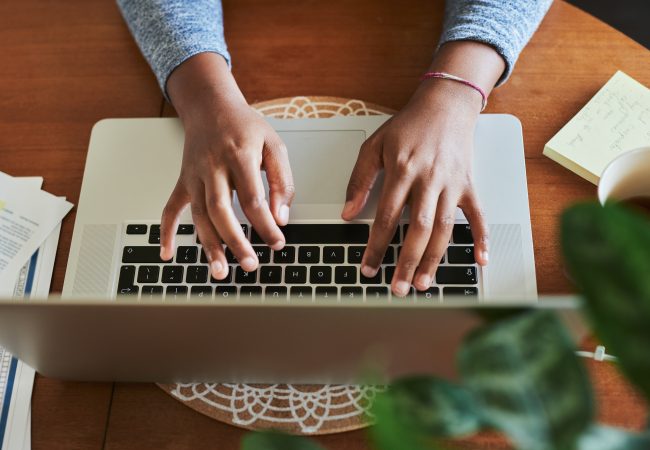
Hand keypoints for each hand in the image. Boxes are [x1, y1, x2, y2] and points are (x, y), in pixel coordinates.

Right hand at [160, 53, 294, 278]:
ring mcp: (194, 175)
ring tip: (219, 271)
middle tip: (249, 264)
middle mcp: (212, 166)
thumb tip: (281, 217)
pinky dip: (167, 232)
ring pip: (198, 215)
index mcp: (239, 155)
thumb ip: (282, 181)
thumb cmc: (245, 127)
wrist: (211, 105)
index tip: (278, 242)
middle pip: (221, 209)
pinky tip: (168, 253)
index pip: (252, 198)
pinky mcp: (183, 181)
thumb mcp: (274, 145)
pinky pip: (171, 208)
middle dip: (235, 241)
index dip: (266, 224)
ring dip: (208, 245)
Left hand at [342, 80, 488, 295]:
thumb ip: (359, 180)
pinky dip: (481, 239)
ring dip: (434, 259)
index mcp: (403, 171)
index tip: (367, 267)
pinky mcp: (469, 186)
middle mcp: (429, 180)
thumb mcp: (375, 146)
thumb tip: (347, 213)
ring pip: (444, 229)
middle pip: (418, 229)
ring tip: (423, 283)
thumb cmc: (408, 126)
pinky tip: (479, 261)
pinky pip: (478, 216)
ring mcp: (452, 185)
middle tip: (398, 288)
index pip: (387, 217)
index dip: (376, 246)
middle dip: (406, 262)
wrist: (445, 105)